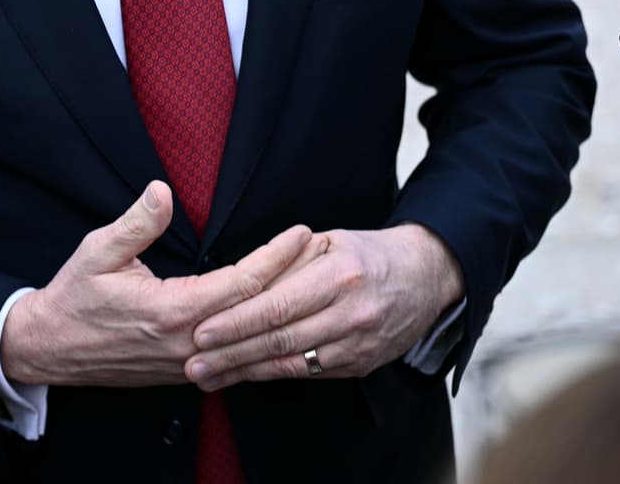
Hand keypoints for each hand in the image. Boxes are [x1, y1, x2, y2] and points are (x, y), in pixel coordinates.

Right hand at [0, 181, 312, 386]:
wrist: (52, 349)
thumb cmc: (74, 298)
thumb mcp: (97, 251)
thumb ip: (136, 223)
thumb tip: (163, 192)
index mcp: (172, 312)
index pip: (242, 284)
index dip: (276, 257)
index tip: (302, 232)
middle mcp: (189, 344)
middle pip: (258, 313)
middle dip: (295, 282)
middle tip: (326, 253)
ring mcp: (191, 363)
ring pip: (251, 336)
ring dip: (284, 308)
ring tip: (314, 280)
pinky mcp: (188, 372)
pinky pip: (236, 352)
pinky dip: (262, 330)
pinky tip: (281, 314)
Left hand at [184, 224, 462, 389]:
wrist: (425, 277)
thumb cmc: (368, 254)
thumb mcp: (330, 240)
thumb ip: (287, 260)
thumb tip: (241, 279)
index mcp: (340, 276)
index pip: (278, 305)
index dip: (237, 322)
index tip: (203, 331)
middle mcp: (351, 314)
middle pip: (280, 340)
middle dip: (231, 354)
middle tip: (194, 363)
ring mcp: (358, 344)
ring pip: (292, 364)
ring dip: (245, 372)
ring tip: (209, 377)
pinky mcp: (360, 365)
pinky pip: (310, 374)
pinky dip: (273, 376)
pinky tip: (245, 376)